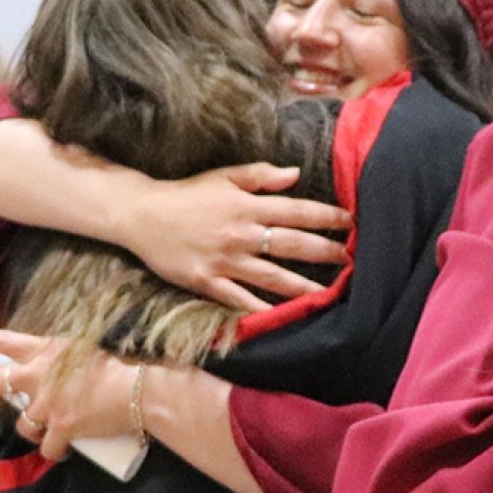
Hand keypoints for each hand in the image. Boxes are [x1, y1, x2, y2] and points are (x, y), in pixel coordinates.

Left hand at [0, 328, 138, 459]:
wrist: (140, 390)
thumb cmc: (121, 366)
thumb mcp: (85, 350)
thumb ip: (61, 360)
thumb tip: (51, 376)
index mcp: (45, 350)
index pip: (1, 340)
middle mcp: (38, 374)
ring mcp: (47, 403)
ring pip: (23, 424)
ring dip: (34, 429)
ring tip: (52, 429)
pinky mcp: (60, 427)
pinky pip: (46, 447)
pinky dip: (54, 450)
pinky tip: (65, 448)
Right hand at [116, 163, 350, 311]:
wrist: (142, 215)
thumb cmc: (188, 194)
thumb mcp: (224, 176)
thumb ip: (261, 176)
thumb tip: (296, 174)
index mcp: (247, 205)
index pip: (296, 211)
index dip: (326, 217)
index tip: (350, 222)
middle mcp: (241, 233)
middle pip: (291, 244)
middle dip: (324, 252)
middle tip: (350, 259)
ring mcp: (225, 260)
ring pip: (272, 277)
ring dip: (302, 286)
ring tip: (328, 293)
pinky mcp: (208, 281)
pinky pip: (239, 299)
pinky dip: (260, 309)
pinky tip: (280, 317)